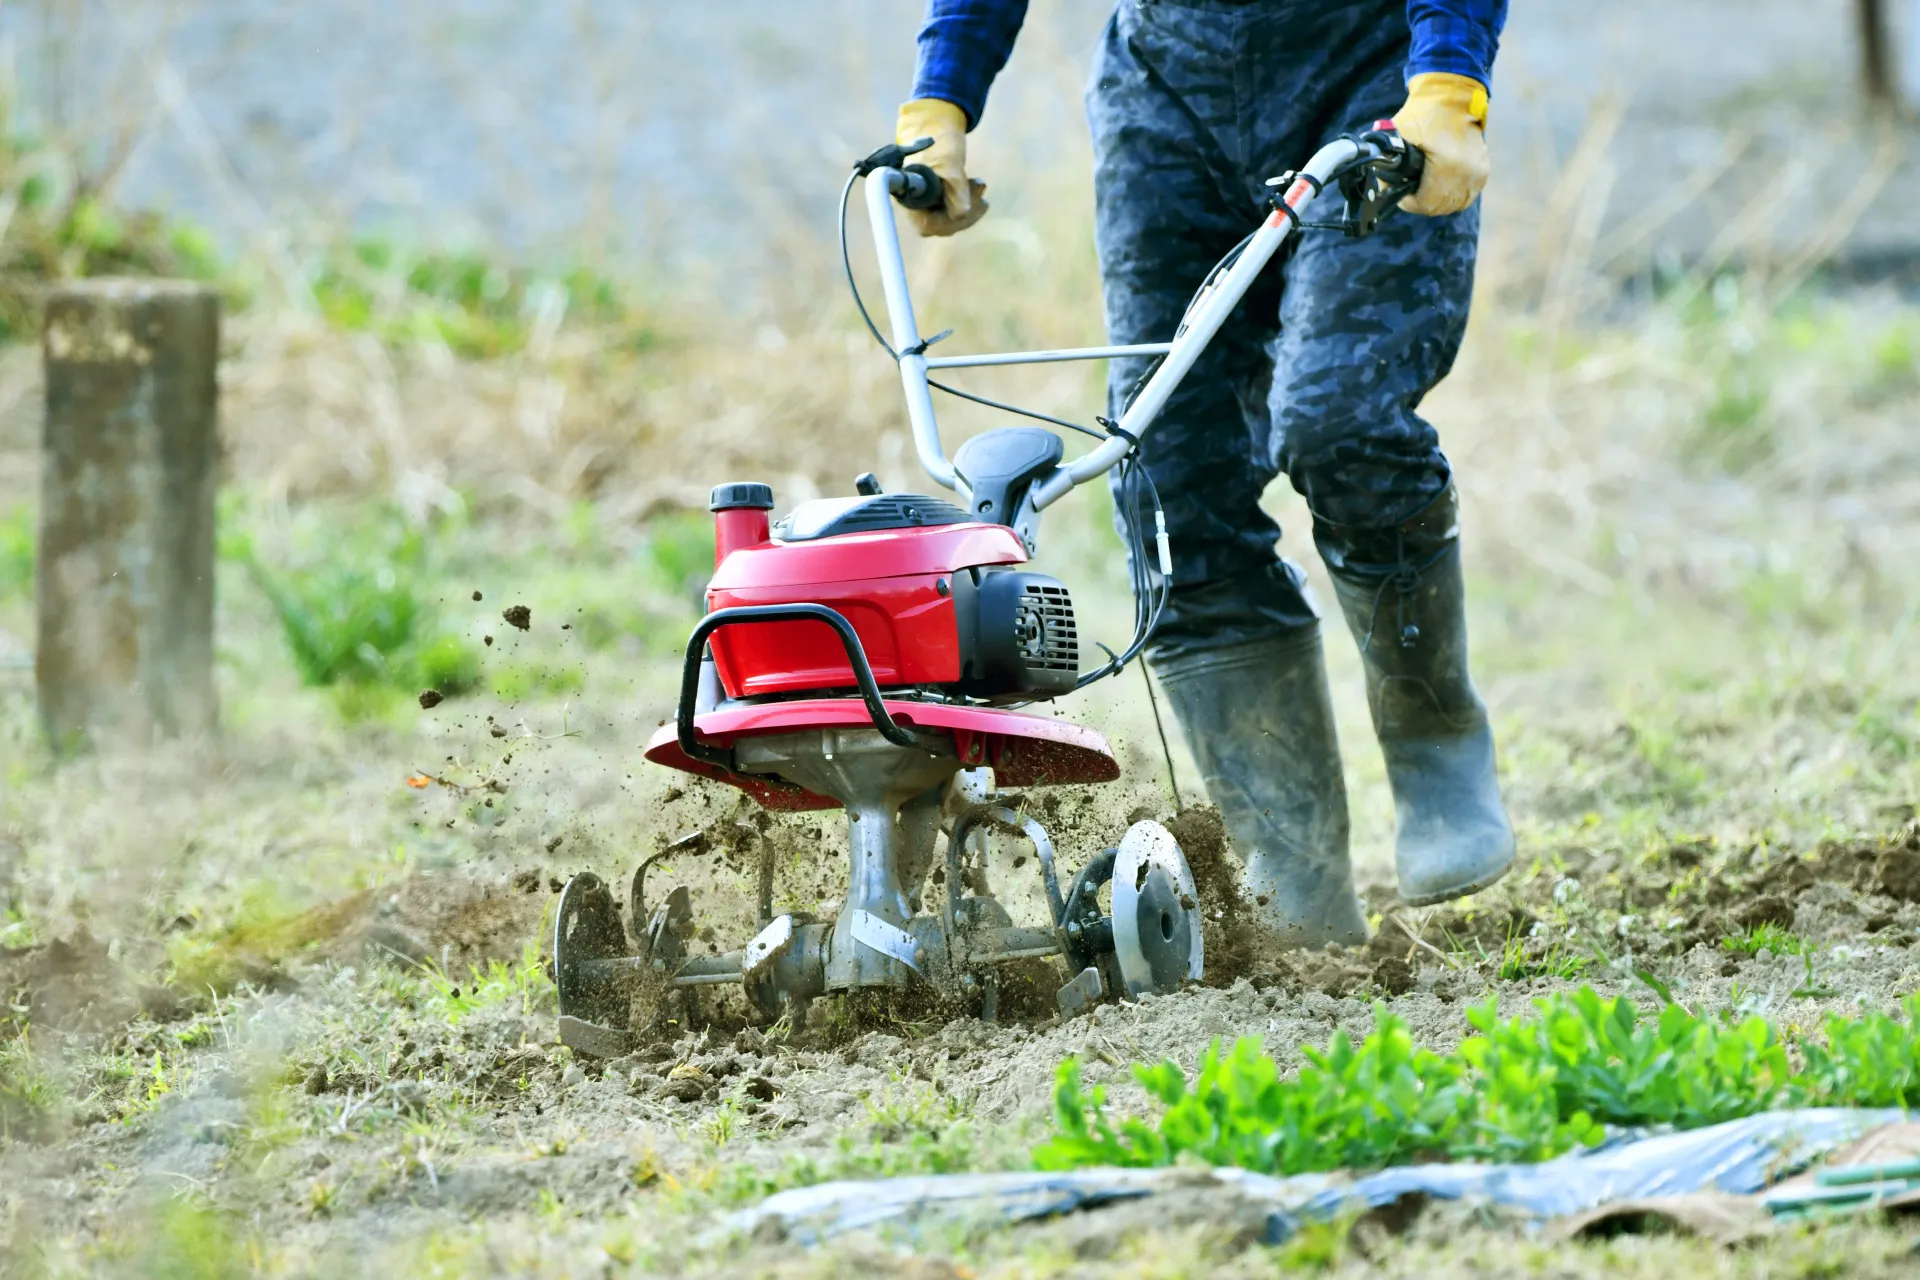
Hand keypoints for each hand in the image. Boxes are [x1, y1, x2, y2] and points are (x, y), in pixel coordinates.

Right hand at [894, 98, 988, 236]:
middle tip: (982, 193)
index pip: (928, 226)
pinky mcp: (935, 199)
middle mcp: (914, 204)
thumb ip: (955, 188)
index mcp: (909, 197)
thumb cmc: (939, 141)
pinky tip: (979, 188)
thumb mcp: (950, 163)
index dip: (949, 222)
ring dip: (970, 206)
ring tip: (981, 185)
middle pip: (941, 225)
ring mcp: (924, 203)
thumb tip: (962, 214)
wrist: (936, 124)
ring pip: (950, 219)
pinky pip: (953, 211)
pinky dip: (968, 202)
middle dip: (965, 213)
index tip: (966, 209)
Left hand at [1390, 72, 1489, 216]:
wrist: (1453, 96)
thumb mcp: (1398, 135)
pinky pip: (1466, 196)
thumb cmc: (1424, 114)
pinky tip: (1441, 187)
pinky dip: (1453, 195)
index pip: (1426, 204)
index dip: (1409, 202)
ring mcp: (1477, 173)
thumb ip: (1387, 164)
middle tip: (1411, 191)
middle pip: (1440, 206)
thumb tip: (1379, 187)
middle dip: (1422, 202)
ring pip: (1454, 205)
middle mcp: (1466, 173)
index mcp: (1447, 166)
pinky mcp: (1482, 171)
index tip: (1402, 193)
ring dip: (1438, 201)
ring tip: (1425, 189)